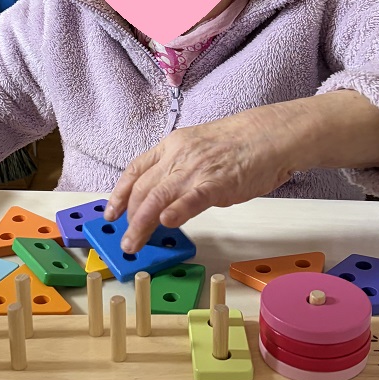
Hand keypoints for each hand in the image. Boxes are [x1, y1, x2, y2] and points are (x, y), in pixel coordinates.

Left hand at [105, 104, 301, 251]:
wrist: (268, 135)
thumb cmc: (237, 144)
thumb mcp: (196, 149)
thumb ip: (178, 170)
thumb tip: (163, 199)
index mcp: (171, 146)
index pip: (135, 170)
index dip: (119, 194)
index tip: (110, 213)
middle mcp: (177, 156)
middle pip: (142, 189)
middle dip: (129, 218)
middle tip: (127, 240)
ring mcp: (196, 169)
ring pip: (158, 197)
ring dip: (141, 224)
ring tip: (134, 244)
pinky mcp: (217, 183)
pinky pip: (192, 198)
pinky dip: (177, 210)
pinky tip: (165, 223)